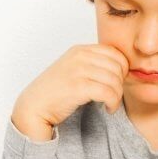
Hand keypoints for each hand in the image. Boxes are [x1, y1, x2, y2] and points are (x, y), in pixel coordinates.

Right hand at [12, 44, 128, 140]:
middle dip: (121, 84)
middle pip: (118, 66)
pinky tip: (108, 109)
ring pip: (115, 80)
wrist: (34, 106)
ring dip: (117, 96)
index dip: (123, 69)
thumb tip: (121, 69)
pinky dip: (113, 103)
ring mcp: (77, 70)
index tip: (117, 83)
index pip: (115, 53)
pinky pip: (108, 93)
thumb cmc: (55, 92)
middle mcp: (79, 56)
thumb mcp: (74, 69)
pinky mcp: (77, 87)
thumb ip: (93, 65)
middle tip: (114, 96)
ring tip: (110, 104)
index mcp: (80, 50)